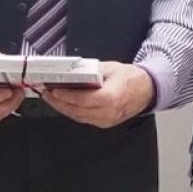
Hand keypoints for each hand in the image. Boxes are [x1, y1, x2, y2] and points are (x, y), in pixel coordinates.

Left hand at [39, 61, 153, 127]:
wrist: (146, 90)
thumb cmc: (131, 78)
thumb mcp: (110, 68)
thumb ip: (90, 71)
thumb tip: (71, 71)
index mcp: (112, 97)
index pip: (84, 100)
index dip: (66, 96)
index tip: (54, 90)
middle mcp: (109, 112)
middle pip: (78, 111)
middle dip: (59, 102)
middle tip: (46, 93)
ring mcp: (107, 120)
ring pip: (78, 117)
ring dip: (63, 108)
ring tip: (51, 98)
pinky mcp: (104, 123)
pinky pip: (84, 119)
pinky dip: (72, 111)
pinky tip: (64, 104)